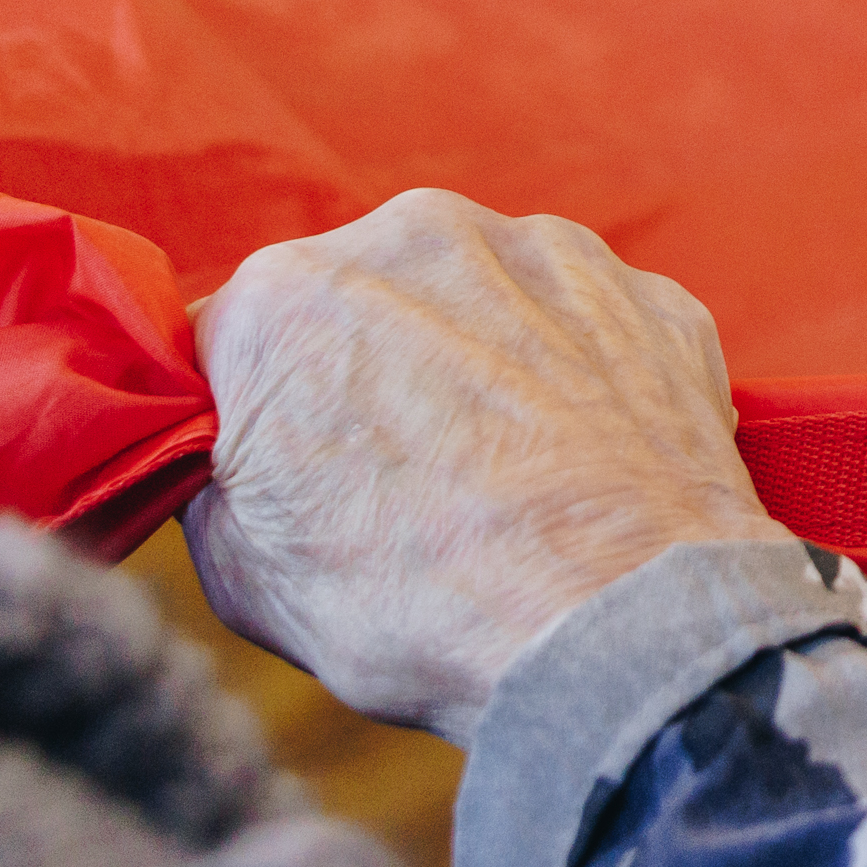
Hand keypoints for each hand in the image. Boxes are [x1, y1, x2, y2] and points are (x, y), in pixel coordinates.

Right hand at [182, 189, 791, 741]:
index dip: (257, 407)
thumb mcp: (240, 570)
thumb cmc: (415, 610)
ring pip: (485, 301)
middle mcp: (415, 236)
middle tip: (405, 477)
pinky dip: (580, 381)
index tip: (286, 465)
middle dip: (374, 369)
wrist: (613, 630)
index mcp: (286, 294)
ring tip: (504, 477)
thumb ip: (219, 468)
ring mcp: (546, 253)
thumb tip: (237, 447)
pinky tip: (581, 463)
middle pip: (366, 299)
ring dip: (482, 365)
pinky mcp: (646, 291)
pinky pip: (587, 328)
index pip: (238, 337)